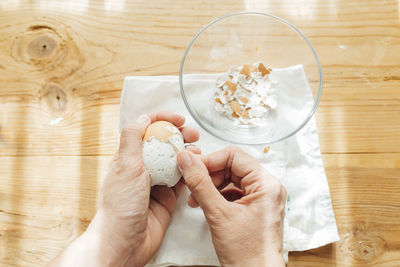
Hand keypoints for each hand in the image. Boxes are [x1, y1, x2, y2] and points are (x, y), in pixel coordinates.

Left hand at [48, 112, 198, 266]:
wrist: (125, 242)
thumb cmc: (119, 206)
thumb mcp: (125, 166)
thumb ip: (132, 139)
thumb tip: (142, 118)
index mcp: (129, 157)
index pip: (146, 130)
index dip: (162, 120)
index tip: (178, 120)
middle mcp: (143, 167)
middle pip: (163, 144)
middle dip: (179, 136)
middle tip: (193, 135)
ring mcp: (156, 182)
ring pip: (175, 161)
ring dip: (188, 153)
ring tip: (198, 151)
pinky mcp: (168, 197)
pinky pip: (183, 179)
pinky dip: (191, 171)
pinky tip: (198, 167)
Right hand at [177, 147, 285, 266]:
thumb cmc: (247, 254)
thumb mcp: (218, 214)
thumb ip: (200, 184)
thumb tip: (188, 160)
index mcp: (266, 184)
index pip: (234, 155)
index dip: (210, 160)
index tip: (192, 167)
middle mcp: (268, 188)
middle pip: (232, 166)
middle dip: (209, 175)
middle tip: (192, 184)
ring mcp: (263, 198)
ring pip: (231, 179)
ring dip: (211, 186)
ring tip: (197, 199)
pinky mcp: (256, 207)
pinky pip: (234, 192)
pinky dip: (218, 196)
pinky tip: (207, 205)